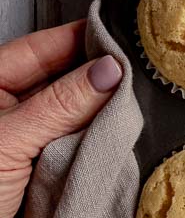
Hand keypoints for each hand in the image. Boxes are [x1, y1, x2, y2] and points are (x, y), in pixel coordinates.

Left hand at [0, 19, 121, 217]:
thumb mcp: (10, 139)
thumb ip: (61, 103)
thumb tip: (108, 70)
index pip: (42, 48)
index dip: (81, 39)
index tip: (122, 37)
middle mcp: (14, 115)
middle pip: (67, 83)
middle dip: (101, 80)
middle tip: (139, 76)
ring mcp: (36, 148)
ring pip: (82, 121)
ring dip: (105, 120)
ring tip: (137, 111)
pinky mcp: (55, 181)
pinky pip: (87, 158)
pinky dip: (105, 154)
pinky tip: (126, 146)